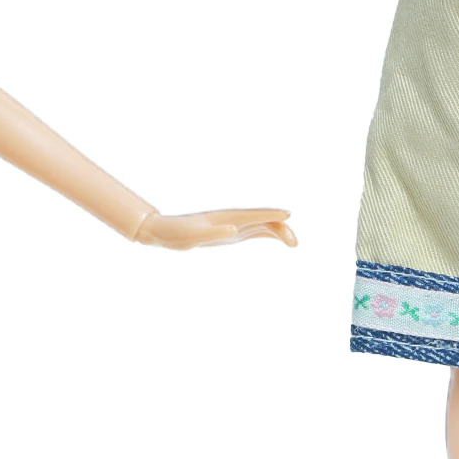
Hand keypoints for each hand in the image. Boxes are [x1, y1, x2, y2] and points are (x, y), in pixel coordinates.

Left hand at [133, 209, 295, 248]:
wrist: (164, 231)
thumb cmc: (176, 234)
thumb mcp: (192, 237)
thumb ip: (212, 233)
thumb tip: (234, 229)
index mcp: (226, 218)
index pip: (254, 215)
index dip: (272, 215)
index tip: (288, 215)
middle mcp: (232, 219)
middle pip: (262, 220)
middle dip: (280, 228)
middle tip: (295, 243)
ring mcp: (232, 224)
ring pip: (260, 224)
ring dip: (277, 230)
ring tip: (292, 243)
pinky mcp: (229, 232)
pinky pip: (252, 230)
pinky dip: (267, 232)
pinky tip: (274, 236)